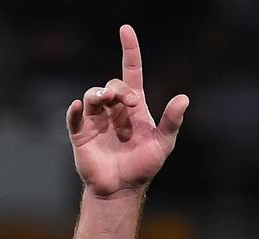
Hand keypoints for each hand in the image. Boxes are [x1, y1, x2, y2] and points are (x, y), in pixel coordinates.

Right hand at [65, 24, 189, 196]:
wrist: (123, 188)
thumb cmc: (143, 165)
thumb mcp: (163, 143)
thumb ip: (172, 121)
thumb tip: (184, 98)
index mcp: (133, 107)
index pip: (131, 71)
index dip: (130, 50)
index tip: (126, 29)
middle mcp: (113, 109)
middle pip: (113, 85)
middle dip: (121, 91)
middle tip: (131, 104)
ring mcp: (96, 120)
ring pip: (93, 95)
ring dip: (100, 94)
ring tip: (107, 101)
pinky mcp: (81, 133)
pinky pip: (74, 116)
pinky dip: (76, 110)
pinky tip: (81, 107)